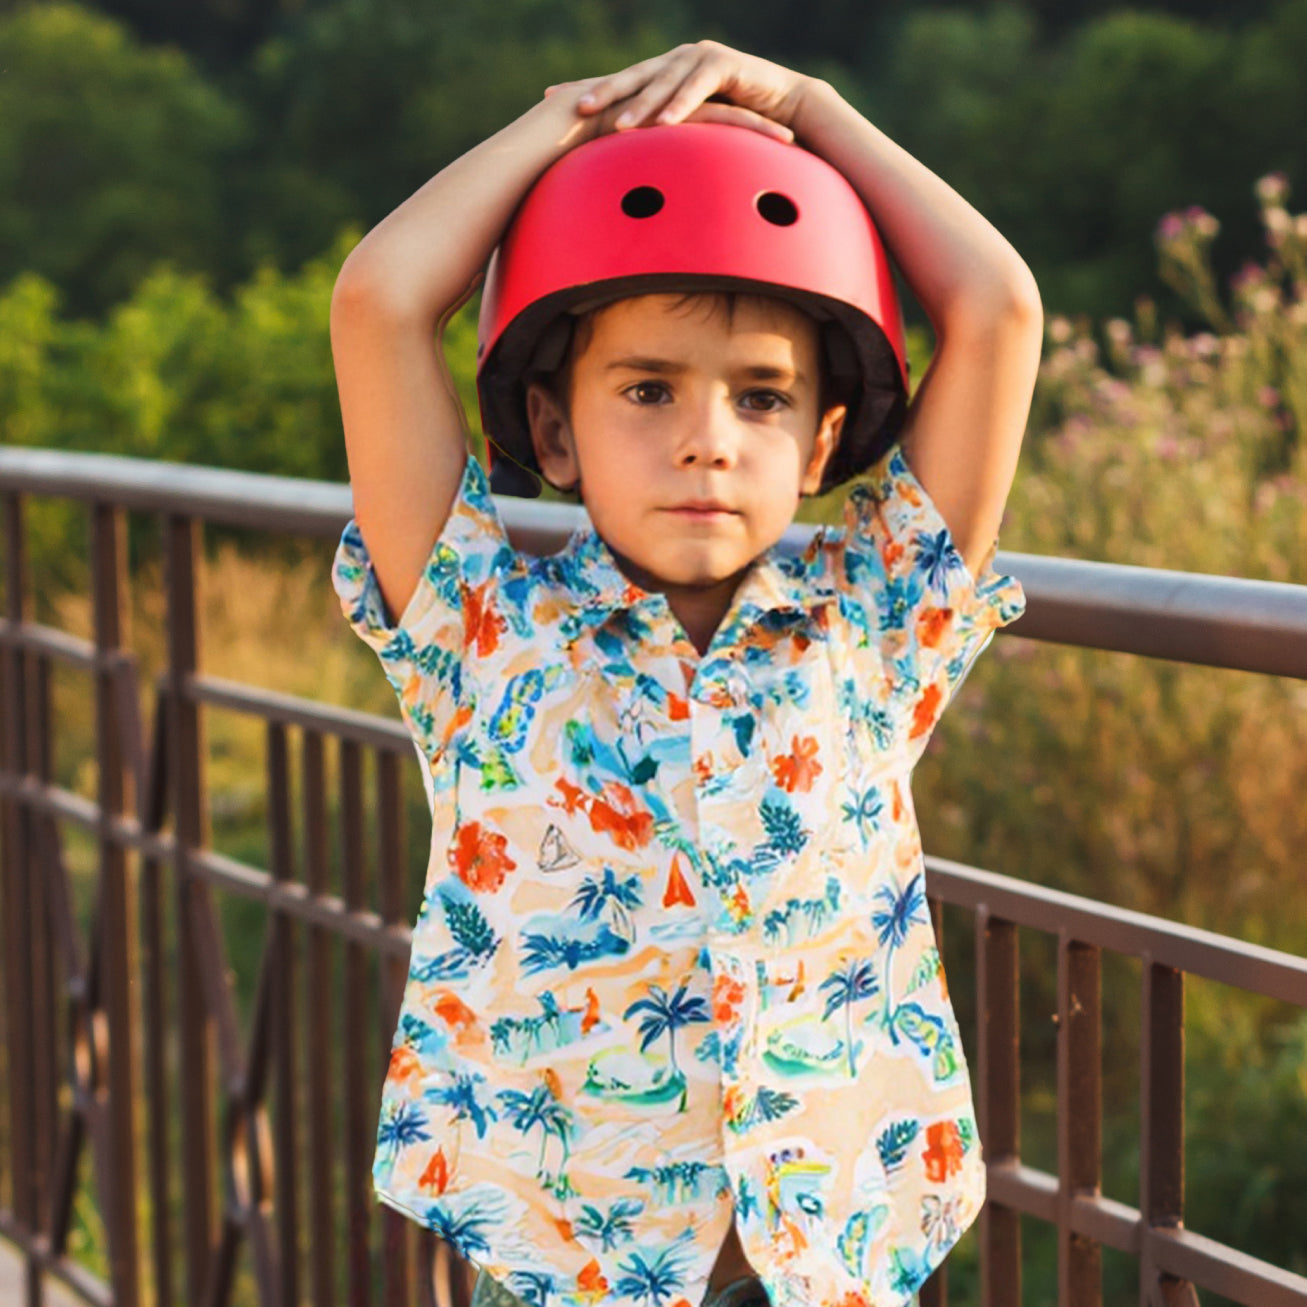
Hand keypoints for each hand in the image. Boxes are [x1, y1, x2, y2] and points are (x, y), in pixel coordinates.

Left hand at [544, 41, 814, 143]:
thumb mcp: (691, 141)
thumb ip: (661, 150)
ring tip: (617, 126)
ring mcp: (698, 59)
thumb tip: (627, 178)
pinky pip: (697, 87)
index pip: (617, 83)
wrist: (787, 108)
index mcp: (661, 76)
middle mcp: (674, 62)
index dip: (584, 89)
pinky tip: (663, 125)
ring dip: (640, 104)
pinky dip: (680, 106)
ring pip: (662, 82)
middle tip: (572, 110)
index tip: (548, 100)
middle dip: (602, 92)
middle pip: (632, 77)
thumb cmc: (736, 129)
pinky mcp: (724, 65)